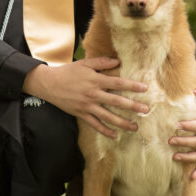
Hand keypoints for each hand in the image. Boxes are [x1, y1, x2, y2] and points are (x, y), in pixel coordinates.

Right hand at [23, 57, 148, 138]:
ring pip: (108, 116)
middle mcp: (93, 94)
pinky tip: (115, 135)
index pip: (118, 83)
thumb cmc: (68, 72)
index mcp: (95, 80)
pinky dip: (105, 130)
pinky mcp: (81, 114)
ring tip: (135, 127)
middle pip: (116, 102)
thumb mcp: (84, 63)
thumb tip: (117, 61)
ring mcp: (87, 106)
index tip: (145, 88)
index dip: (132, 86)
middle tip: (146, 110)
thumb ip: (101, 62)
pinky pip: (95, 124)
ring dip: (122, 122)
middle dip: (133, 106)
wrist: (49, 84)